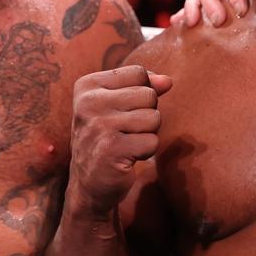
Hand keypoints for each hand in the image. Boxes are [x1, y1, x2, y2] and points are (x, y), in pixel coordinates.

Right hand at [68, 66, 172, 215]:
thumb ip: (144, 86)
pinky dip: (145, 152)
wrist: (89, 182)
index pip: (138, 73)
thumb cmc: (107, 137)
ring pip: (154, 117)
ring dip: (147, 134)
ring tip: (125, 143)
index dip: (141, 93)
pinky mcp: (112, 149)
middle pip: (149, 95)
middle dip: (146, 114)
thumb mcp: (119, 105)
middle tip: (125, 131)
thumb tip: (168, 81)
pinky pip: (152, 141)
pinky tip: (126, 157)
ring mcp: (99, 126)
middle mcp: (89, 102)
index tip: (121, 111)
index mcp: (87, 86)